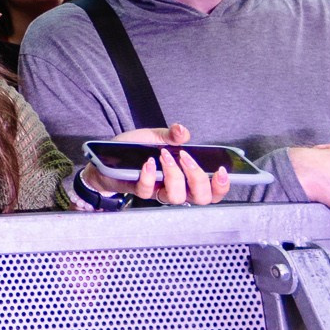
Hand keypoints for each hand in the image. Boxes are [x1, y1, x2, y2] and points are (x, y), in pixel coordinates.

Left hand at [81, 124, 226, 205]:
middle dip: (198, 178)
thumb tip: (183, 131)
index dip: (222, 186)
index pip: (213, 190)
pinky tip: (147, 162)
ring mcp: (159, 191)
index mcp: (187, 176)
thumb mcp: (156, 137)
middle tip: (186, 159)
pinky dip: (149, 176)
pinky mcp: (140, 191)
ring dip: (174, 175)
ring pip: (176, 198)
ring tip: (163, 156)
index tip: (221, 171)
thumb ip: (172, 135)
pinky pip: (148, 191)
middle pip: (201, 198)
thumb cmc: (136, 149)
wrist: (106, 157)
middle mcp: (177, 188)